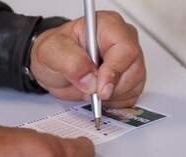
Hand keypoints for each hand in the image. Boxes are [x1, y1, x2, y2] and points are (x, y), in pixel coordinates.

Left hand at [30, 11, 145, 107]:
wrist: (56, 68)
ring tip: (91, 88)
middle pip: (134, 69)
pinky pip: (131, 96)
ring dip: (112, 95)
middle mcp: (123, 41)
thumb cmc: (56, 53)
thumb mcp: (51, 52)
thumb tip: (90, 79)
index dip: (114, 70)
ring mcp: (129, 61)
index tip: (100, 87)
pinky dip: (114, 101)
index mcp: (107, 25)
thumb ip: (70, 62)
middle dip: (112, 87)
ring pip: (134, 84)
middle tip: (92, 90)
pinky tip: (99, 94)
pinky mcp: (130, 80)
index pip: (125, 48)